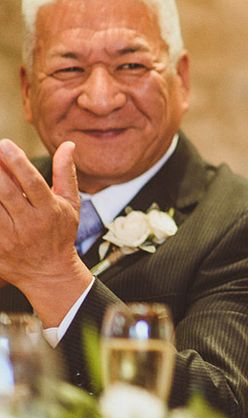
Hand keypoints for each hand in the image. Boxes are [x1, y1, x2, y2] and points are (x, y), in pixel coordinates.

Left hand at [0, 139, 91, 323]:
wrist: (49, 272)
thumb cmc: (60, 232)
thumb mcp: (70, 203)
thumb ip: (65, 173)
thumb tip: (68, 145)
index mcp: (49, 210)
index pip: (33, 182)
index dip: (18, 163)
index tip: (4, 144)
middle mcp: (29, 223)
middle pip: (6, 193)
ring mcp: (9, 238)